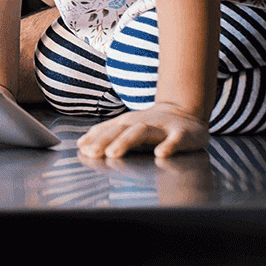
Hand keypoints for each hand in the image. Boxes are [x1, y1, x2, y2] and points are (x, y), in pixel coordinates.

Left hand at [75, 103, 209, 158]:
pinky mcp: (182, 134)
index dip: (95, 139)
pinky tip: (160, 154)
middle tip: (92, 153)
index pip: (109, 130)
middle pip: (121, 130)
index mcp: (128, 123)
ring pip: (142, 132)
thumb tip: (80, 144)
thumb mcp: (127, 126)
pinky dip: (168, 146)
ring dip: (126, 142)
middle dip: (106, 140)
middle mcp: (142, 123)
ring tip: (113, 154)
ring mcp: (162, 128)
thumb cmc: (150, 125)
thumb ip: (106, 134)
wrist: (184, 111)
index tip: (82, 149)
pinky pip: (175, 140)